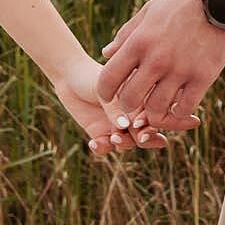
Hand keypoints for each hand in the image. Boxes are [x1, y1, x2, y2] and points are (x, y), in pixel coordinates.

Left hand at [51, 54, 175, 157]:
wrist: (68, 75)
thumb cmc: (91, 75)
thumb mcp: (105, 88)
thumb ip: (116, 108)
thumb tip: (126, 128)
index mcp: (140, 100)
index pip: (156, 115)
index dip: (156, 123)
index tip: (144, 124)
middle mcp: (131, 116)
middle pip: (147, 134)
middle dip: (146, 139)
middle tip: (139, 138)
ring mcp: (116, 127)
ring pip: (128, 144)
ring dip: (123, 144)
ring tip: (112, 138)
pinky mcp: (100, 135)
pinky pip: (106, 149)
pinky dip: (102, 149)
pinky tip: (94, 143)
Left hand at [98, 0, 224, 131]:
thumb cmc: (181, 3)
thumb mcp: (148, 11)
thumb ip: (126, 34)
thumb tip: (105, 53)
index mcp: (139, 41)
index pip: (109, 78)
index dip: (104, 92)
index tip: (110, 94)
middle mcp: (157, 59)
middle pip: (130, 100)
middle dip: (128, 105)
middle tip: (135, 102)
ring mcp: (181, 70)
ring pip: (156, 109)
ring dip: (154, 111)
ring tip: (158, 103)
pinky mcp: (203, 77)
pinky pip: (184, 108)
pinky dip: (178, 111)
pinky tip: (179, 103)